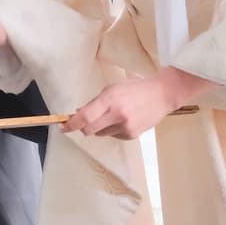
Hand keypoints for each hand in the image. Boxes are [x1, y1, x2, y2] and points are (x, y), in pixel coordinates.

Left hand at [64, 68, 210, 140]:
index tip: (63, 127)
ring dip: (99, 127)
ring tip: (111, 116)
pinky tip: (123, 120)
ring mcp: (125, 126)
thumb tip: (78, 113)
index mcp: (110, 99)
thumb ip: (95, 102)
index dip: (72, 124)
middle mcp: (117, 114)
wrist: (162, 95)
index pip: (85, 116)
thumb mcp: (112, 89)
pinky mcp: (132, 135)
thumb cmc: (135, 88)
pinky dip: (112, 130)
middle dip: (83, 127)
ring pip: (100, 134)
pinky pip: (113, 136)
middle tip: (84, 122)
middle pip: (89, 129)